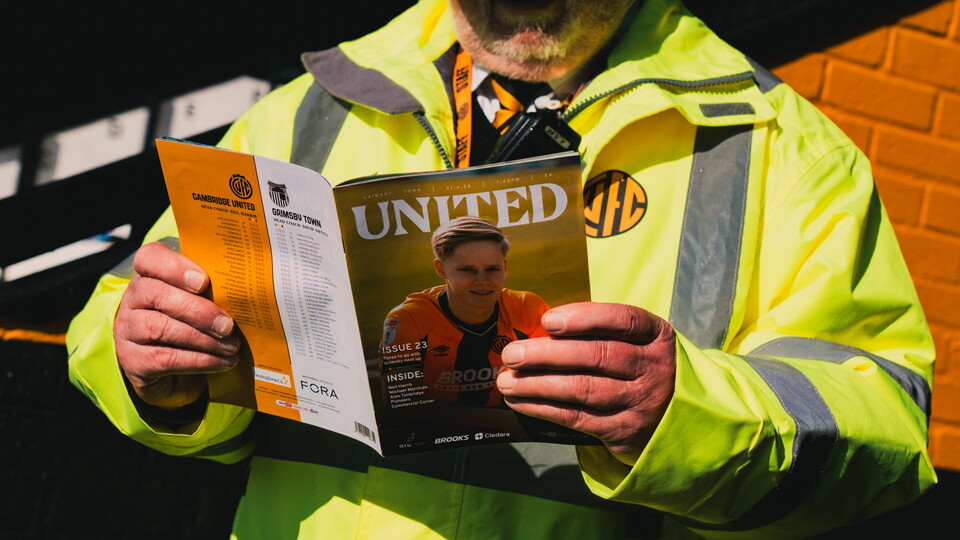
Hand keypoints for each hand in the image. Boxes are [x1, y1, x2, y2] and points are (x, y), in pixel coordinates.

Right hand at [114, 242, 239, 409]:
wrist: (170, 371)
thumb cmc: (191, 324)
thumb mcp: (200, 301)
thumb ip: (212, 290)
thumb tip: (246, 291)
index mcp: (149, 276)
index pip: (150, 258)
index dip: (175, 267)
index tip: (204, 281)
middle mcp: (132, 299)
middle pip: (157, 294)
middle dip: (198, 310)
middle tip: (228, 325)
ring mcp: (128, 330)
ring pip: (160, 328)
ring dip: (203, 339)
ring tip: (232, 346)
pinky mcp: (134, 361)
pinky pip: (166, 358)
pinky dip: (200, 361)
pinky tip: (222, 362)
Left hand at [497, 302, 675, 464]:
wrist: (676, 420)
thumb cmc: (639, 370)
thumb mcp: (636, 344)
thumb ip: (598, 333)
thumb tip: (539, 329)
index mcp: (656, 336)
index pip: (622, 320)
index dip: (584, 318)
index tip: (548, 320)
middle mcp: (652, 368)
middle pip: (596, 355)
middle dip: (547, 353)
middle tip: (512, 353)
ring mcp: (641, 401)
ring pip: (583, 389)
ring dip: (538, 384)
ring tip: (506, 381)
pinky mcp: (624, 430)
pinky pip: (577, 417)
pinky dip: (543, 408)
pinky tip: (520, 401)